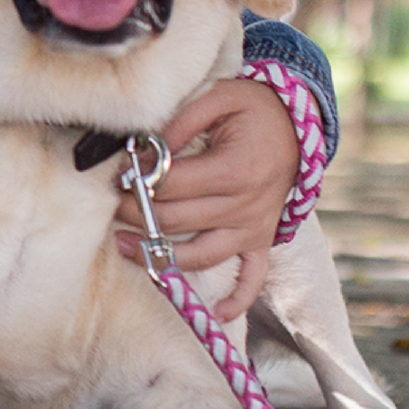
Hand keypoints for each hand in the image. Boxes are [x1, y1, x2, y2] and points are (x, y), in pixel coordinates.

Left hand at [112, 78, 296, 319]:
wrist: (297, 124)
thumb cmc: (253, 108)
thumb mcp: (219, 96)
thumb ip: (180, 121)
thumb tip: (147, 149)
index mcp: (235, 169)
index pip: (174, 186)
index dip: (139, 182)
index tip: (117, 176)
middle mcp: (246, 205)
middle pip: (178, 220)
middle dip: (136, 214)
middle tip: (111, 204)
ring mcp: (255, 227)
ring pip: (202, 254)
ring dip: (160, 256)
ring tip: (123, 245)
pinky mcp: (262, 239)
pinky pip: (253, 278)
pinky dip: (238, 299)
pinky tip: (216, 313)